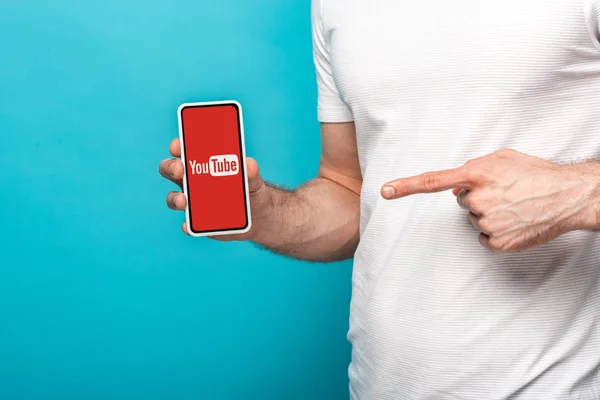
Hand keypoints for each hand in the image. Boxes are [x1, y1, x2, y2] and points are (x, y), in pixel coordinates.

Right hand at [158, 138, 268, 240]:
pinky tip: (189, 226)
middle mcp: (193, 182)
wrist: (259, 217)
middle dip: (171, 167)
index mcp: (203, 164)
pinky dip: (187, 226)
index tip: (178, 146)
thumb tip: (249, 164)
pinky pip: (189, 225)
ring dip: (175, 198)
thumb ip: (251, 172)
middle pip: (171, 171)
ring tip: (183, 201)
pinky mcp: (199, 223)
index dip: (177, 146)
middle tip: (179, 169)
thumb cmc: (251, 190)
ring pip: (174, 199)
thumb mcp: (254, 180)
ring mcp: (194, 203)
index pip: (184, 150)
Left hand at [380, 148, 597, 252]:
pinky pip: (484, 237)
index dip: (406, 186)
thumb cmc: (535, 173)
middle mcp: (477, 199)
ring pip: (474, 220)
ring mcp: (486, 223)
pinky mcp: (496, 243)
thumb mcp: (502, 158)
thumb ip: (473, 166)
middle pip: (461, 202)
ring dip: (489, 214)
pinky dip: (496, 232)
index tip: (385, 191)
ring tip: (514, 206)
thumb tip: (457, 183)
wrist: (568, 197)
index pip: (433, 181)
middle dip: (477, 197)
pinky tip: (514, 222)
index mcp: (476, 174)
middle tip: (504, 193)